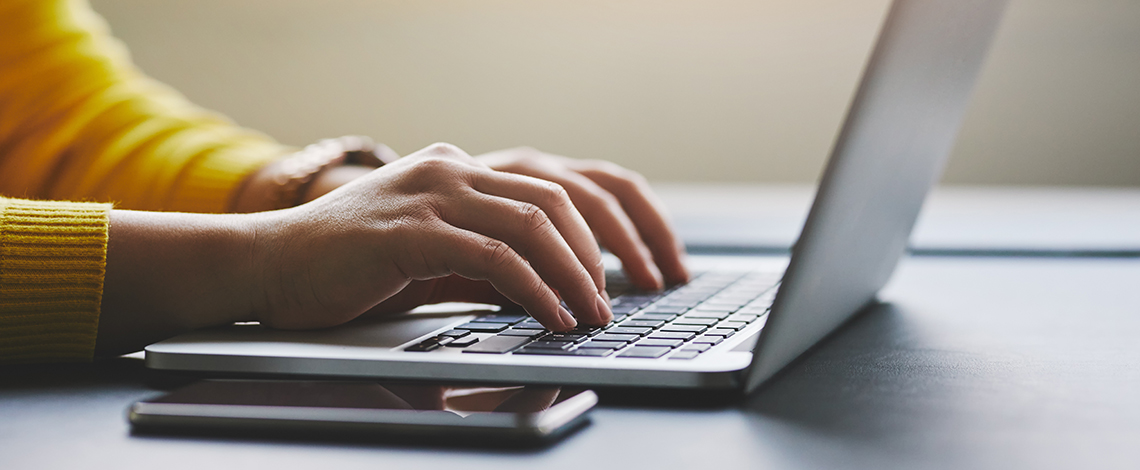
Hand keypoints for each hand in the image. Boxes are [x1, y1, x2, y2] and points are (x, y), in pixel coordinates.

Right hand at [251, 143, 611, 331]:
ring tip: (591, 313)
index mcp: (456, 168)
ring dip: (574, 275)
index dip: (593, 233)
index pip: (549, 188)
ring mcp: (429, 195)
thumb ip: (485, 264)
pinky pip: (495, 259)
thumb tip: (545, 290)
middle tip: (612, 300)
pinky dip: (535, 290)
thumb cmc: (345, 266)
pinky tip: (551, 315)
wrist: (267, 265)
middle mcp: (449, 168)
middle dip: (596, 254)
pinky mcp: (411, 232)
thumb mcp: (431, 257)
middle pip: (554, 200)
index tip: (614, 274)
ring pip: (533, 225)